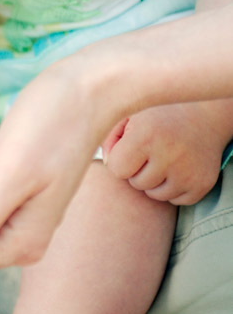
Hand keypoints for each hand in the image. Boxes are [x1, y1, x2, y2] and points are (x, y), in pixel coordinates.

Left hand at [102, 100, 232, 203]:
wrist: (206, 113)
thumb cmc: (158, 114)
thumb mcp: (129, 115)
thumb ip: (108, 138)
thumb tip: (107, 164)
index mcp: (147, 136)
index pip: (116, 169)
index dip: (119, 158)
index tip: (129, 145)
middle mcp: (170, 155)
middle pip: (135, 183)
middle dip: (138, 169)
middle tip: (151, 149)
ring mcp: (189, 173)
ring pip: (154, 194)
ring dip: (154, 180)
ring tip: (164, 156)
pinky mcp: (203, 184)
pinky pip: (175, 200)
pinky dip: (173, 187)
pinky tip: (178, 166)